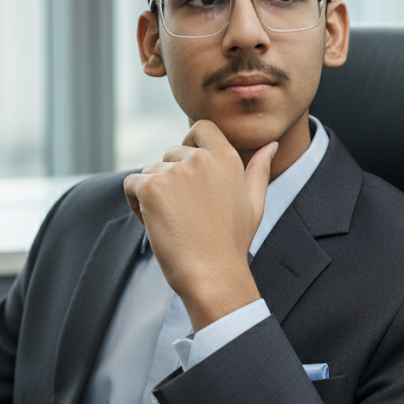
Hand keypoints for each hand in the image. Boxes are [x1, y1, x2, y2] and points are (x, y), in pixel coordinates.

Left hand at [123, 120, 277, 330]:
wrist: (213, 275)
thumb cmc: (232, 244)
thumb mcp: (254, 203)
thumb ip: (259, 170)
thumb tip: (272, 144)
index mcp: (227, 158)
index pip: (201, 128)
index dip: (189, 144)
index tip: (187, 169)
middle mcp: (201, 159)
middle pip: (171, 153)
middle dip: (170, 177)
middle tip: (182, 213)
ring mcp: (175, 172)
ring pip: (150, 170)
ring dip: (153, 193)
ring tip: (170, 223)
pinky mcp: (152, 187)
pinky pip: (131, 184)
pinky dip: (135, 203)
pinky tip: (153, 224)